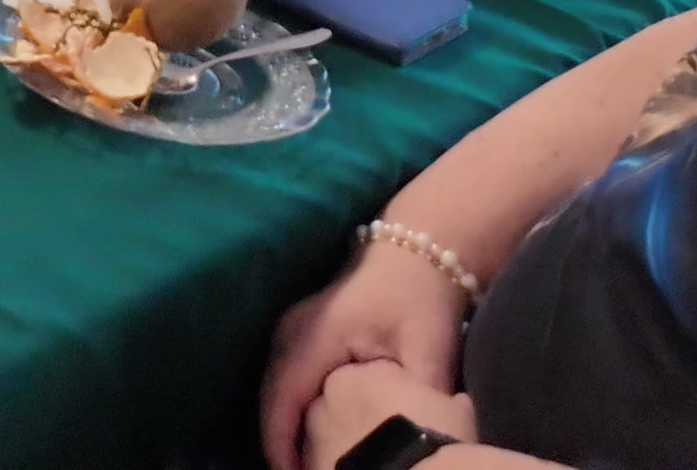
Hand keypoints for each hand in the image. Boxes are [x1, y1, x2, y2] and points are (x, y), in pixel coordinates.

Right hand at [263, 244, 471, 469]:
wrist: (420, 249)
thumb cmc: (422, 299)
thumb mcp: (427, 351)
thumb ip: (415, 398)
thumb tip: (414, 443)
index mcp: (313, 338)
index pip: (281, 402)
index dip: (281, 447)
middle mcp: (289, 332)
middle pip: (270, 399)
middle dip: (280, 444)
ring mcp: (289, 328)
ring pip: (274, 389)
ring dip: (284, 428)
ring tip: (305, 464)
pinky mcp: (298, 331)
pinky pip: (283, 378)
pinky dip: (291, 410)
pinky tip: (311, 434)